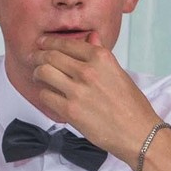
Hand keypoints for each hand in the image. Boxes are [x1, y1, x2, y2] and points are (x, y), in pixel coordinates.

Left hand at [23, 37, 163, 168]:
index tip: (42, 43)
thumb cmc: (132, 105)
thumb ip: (101, 54)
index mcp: (101, 58)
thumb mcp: (119, 72)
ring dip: (37, 73)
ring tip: (37, 76)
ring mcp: (77, 91)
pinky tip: (48, 94)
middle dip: (37, 55)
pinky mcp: (70, 110)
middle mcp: (88, 71)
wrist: (137, 133)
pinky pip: (45, 95)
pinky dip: (44, 93)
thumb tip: (90, 38)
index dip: (49, 42)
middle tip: (32, 57)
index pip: (67, 44)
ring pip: (43, 72)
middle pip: (50, 56)